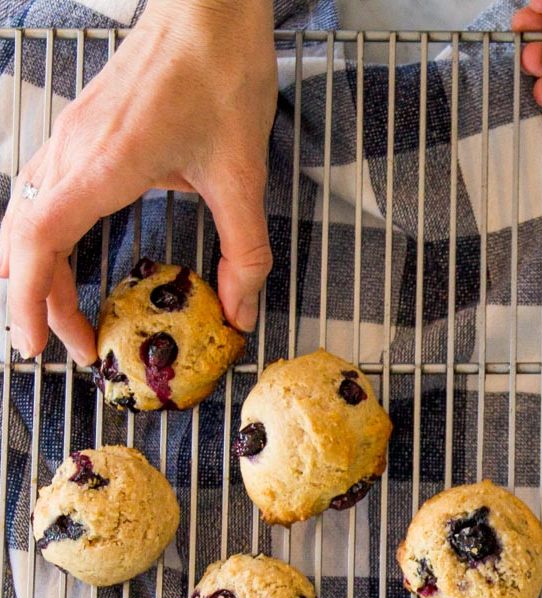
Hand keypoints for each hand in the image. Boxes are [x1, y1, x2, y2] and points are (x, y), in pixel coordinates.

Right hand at [0, 0, 276, 363]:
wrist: (209, 6)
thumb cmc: (220, 72)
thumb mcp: (243, 176)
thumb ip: (244, 253)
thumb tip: (239, 311)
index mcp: (102, 165)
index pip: (38, 243)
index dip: (29, 301)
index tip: (35, 345)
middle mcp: (73, 150)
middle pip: (24, 237)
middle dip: (40, 299)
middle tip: (77, 344)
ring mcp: (74, 135)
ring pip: (29, 212)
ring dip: (42, 267)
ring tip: (74, 311)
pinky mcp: (86, 128)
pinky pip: (47, 190)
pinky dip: (49, 234)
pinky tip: (76, 254)